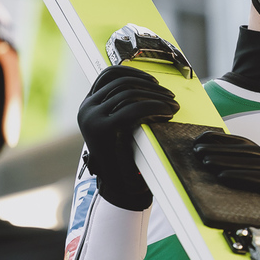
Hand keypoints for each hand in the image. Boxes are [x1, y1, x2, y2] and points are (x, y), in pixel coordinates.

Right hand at [78, 65, 178, 210]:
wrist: (120, 187)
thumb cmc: (127, 156)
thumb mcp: (123, 125)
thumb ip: (126, 106)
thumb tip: (148, 85)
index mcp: (88, 105)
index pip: (108, 74)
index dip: (133, 71)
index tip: (154, 81)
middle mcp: (86, 109)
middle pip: (122, 82)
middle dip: (151, 86)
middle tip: (171, 97)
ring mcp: (91, 118)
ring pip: (129, 93)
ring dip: (157, 97)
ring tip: (173, 106)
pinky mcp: (102, 128)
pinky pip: (133, 109)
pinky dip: (154, 107)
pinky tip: (167, 113)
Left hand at [192, 131, 259, 259]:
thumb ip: (254, 182)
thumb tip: (222, 172)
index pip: (249, 145)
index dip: (226, 140)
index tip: (204, 138)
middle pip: (249, 151)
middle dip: (221, 149)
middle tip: (198, 149)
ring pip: (254, 163)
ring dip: (227, 161)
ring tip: (205, 161)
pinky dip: (241, 177)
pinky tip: (224, 176)